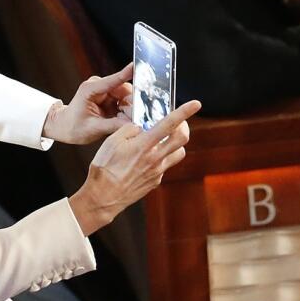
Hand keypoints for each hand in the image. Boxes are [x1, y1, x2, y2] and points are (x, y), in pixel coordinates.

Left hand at [42, 63, 134, 144]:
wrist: (64, 127)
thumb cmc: (73, 127)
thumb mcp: (93, 129)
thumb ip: (114, 125)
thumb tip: (133, 124)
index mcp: (91, 89)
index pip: (113, 80)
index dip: (126, 73)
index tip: (137, 65)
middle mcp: (99, 86)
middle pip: (125, 90)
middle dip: (131, 104)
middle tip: (132, 119)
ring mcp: (105, 90)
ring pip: (127, 96)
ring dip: (129, 109)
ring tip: (122, 121)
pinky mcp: (109, 97)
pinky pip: (124, 102)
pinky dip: (126, 111)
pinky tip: (120, 119)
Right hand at [69, 101, 201, 234]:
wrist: (104, 196)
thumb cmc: (105, 168)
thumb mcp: (112, 141)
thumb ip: (129, 129)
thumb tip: (139, 127)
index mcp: (144, 145)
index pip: (170, 123)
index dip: (185, 111)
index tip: (196, 104)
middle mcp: (155, 158)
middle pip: (182, 138)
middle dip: (184, 126)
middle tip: (178, 123)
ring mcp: (158, 171)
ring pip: (178, 152)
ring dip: (175, 143)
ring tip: (163, 140)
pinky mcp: (156, 181)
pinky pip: (166, 165)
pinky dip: (162, 157)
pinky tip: (148, 158)